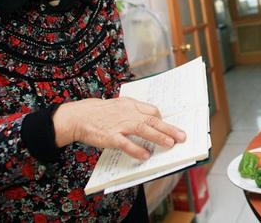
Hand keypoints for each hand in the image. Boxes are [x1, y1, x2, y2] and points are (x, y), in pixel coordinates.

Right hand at [52, 97, 185, 159]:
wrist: (78, 116)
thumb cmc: (100, 113)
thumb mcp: (119, 106)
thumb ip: (134, 112)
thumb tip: (152, 121)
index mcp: (130, 104)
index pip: (152, 111)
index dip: (163, 120)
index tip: (172, 127)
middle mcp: (127, 112)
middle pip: (152, 119)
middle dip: (169, 128)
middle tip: (182, 136)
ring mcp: (119, 124)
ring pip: (143, 129)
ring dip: (158, 137)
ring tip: (170, 144)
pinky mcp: (110, 136)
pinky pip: (126, 143)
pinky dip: (137, 149)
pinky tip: (146, 155)